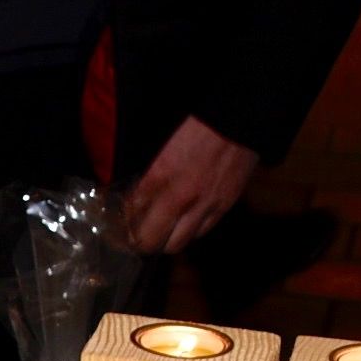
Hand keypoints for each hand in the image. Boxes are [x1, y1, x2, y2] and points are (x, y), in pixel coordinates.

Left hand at [122, 116, 260, 255]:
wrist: (238, 116)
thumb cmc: (199, 123)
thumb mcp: (164, 145)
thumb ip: (150, 174)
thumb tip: (136, 196)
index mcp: (160, 174)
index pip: (132, 212)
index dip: (123, 220)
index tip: (121, 221)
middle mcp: (180, 197)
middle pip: (151, 240)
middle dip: (140, 241)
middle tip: (136, 236)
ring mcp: (204, 205)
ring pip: (176, 244)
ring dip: (164, 241)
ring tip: (161, 234)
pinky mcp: (224, 206)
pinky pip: (201, 232)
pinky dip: (189, 232)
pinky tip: (185, 224)